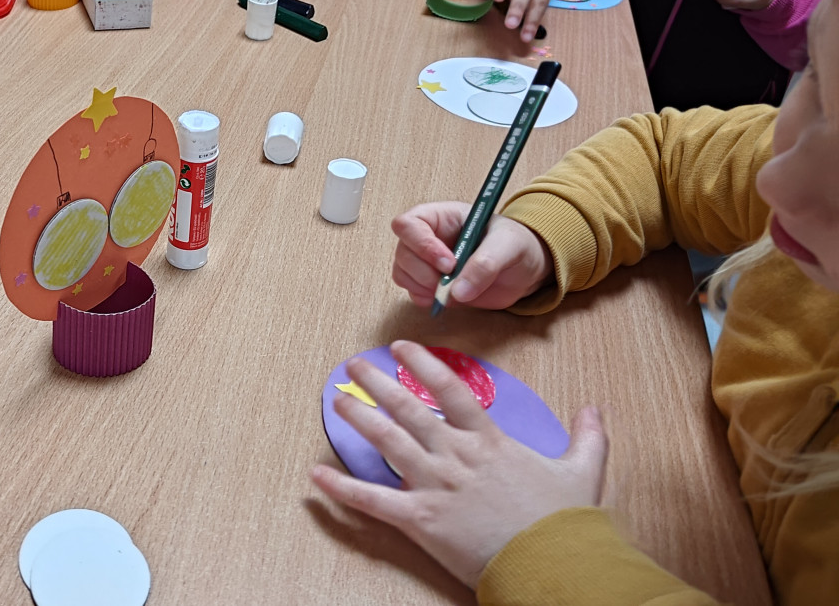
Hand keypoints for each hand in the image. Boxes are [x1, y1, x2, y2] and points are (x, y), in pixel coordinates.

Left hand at [311, 340, 608, 588]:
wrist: (552, 564)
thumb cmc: (565, 523)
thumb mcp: (583, 473)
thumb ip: (588, 437)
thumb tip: (596, 409)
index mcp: (489, 441)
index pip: (450, 390)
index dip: (424, 365)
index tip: (402, 348)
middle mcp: (456, 456)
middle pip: (408, 409)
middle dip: (378, 383)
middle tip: (354, 365)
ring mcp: (435, 486)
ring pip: (387, 443)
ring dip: (358, 419)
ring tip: (336, 401)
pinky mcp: (420, 520)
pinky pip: (372, 500)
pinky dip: (341, 488)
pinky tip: (316, 476)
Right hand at [390, 202, 552, 308]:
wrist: (524, 269)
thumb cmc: (516, 245)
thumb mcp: (508, 246)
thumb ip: (485, 264)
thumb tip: (459, 292)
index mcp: (441, 217)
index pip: (408, 224)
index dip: (421, 244)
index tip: (449, 264)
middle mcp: (428, 237)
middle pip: (403, 252)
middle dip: (423, 272)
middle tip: (450, 284)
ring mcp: (426, 262)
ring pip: (402, 273)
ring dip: (422, 287)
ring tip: (451, 292)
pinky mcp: (430, 284)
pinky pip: (412, 292)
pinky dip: (424, 299)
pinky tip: (446, 299)